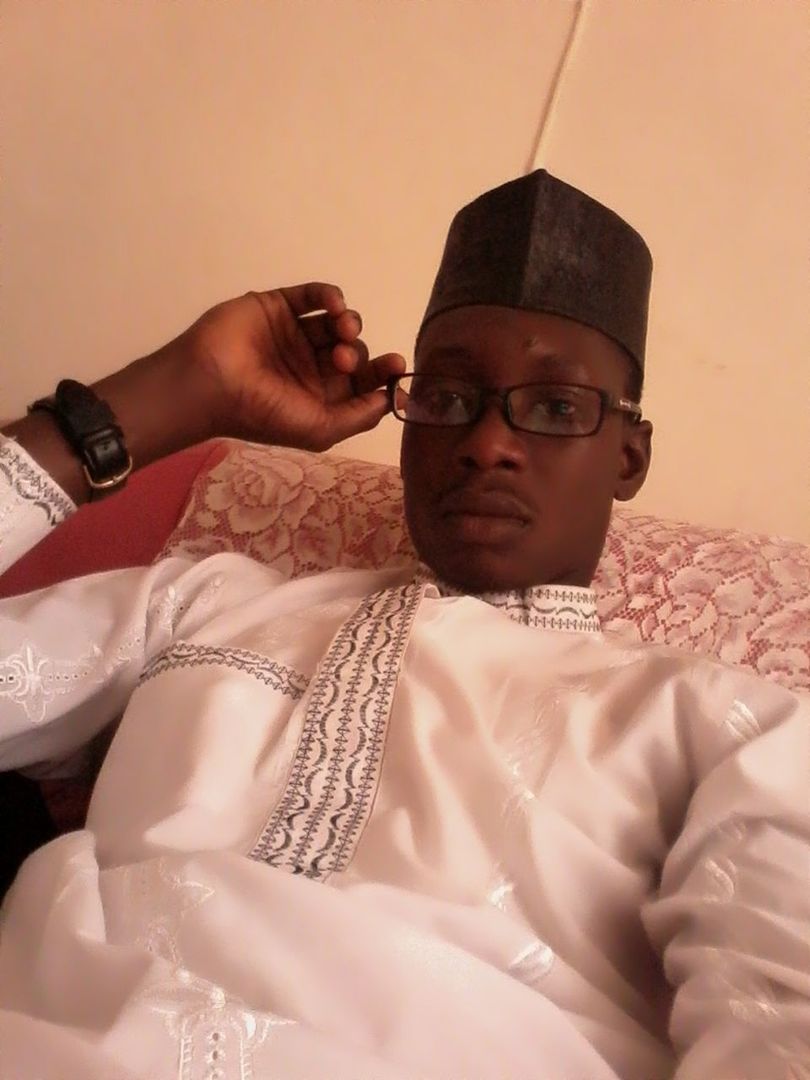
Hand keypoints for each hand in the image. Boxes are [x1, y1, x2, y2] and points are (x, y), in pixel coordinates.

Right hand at [167, 282, 405, 450]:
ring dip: (349, 324)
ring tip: (341, 333)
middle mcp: (310, 365)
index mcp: (319, 395)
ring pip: (338, 322)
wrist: (211, 383)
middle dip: (357, 354)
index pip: (362, 382)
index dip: (382, 373)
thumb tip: (393, 398)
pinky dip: (331, 297)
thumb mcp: (320, 429)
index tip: (395, 364)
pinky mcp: (279, 306)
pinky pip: (315, 296)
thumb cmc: (264, 413)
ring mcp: (295, 334)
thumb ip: (360, 416)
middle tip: (342, 360)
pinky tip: (335, 306)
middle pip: (353, 351)